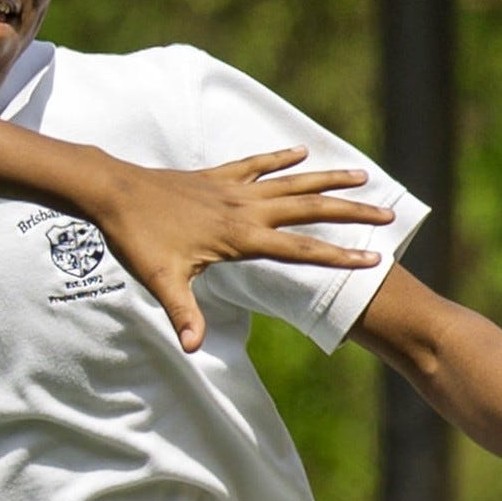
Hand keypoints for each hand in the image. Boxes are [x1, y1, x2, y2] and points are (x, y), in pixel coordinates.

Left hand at [82, 149, 394, 350]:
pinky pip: (257, 163)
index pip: (300, 249)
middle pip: (309, 209)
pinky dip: (281, 158)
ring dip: (327, 180)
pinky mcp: (218, 174)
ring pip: (292, 181)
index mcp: (240, 237)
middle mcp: (245, 209)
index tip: (372, 259)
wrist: (114, 192)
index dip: (337, 256)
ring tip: (362, 177)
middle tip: (387, 215)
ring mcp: (233, 188)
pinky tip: (302, 152)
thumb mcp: (161, 281)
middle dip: (350, 213)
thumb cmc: (138, 238)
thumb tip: (194, 348)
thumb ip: (184, 313)